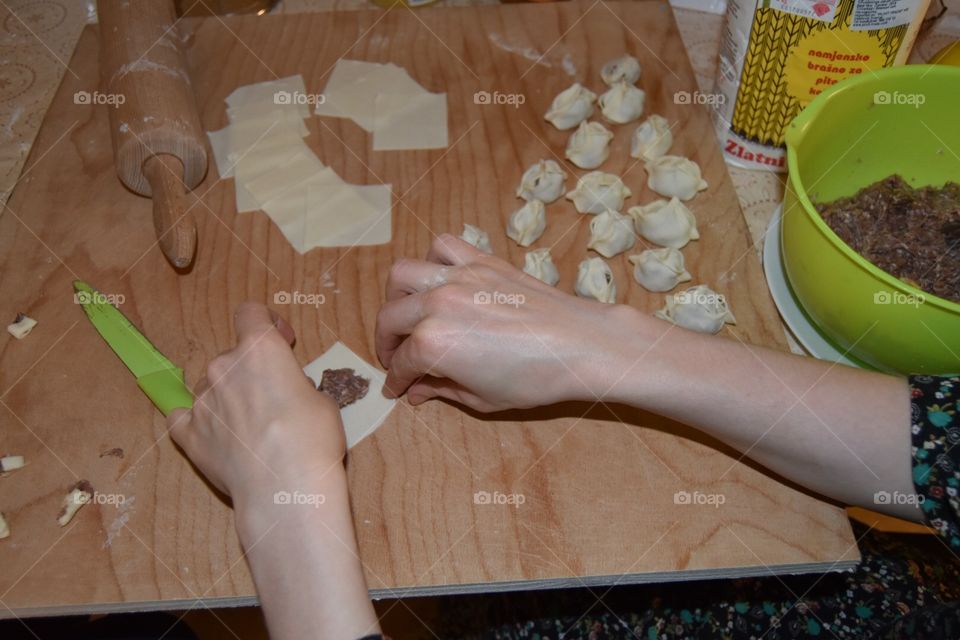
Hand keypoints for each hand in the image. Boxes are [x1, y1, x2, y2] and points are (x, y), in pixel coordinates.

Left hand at [167, 303, 345, 510]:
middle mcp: (224, 366)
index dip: (267, 323)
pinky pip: (184, 418)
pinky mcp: (187, 433)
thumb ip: (297, 385)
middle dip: (251, 372)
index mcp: (260, 350)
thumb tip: (287, 393)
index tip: (282, 342)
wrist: (284, 488)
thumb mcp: (322, 400)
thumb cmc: (312, 439)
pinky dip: (198, 423)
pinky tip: (216, 436)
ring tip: (249, 428)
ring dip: (227, 398)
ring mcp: (201, 400)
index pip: (251, 312)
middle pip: (232, 356)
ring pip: (210, 387)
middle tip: (273, 400)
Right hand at [376, 234, 648, 411]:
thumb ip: (441, 389)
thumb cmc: (536, 378)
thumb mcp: (481, 398)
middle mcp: (437, 304)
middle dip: (386, 343)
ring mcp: (458, 277)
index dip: (395, 380)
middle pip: (390, 319)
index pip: (401, 363)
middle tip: (395, 358)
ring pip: (402, 275)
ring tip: (406, 315)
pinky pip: (441, 247)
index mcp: (433, 344)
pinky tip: (439, 281)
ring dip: (396, 297)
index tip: (396, 387)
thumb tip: (416, 391)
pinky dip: (431, 260)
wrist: (580, 345)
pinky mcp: (481, 261)